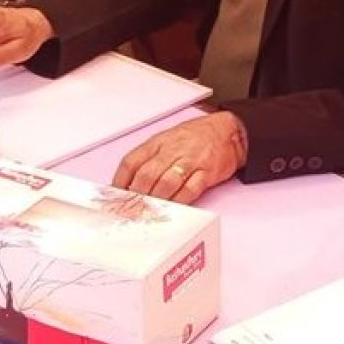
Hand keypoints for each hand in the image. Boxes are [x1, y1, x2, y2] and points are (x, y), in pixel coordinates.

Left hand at [113, 112, 247, 203]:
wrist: (229, 131)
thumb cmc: (196, 137)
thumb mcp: (169, 139)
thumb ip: (150, 158)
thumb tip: (128, 183)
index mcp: (159, 141)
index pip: (132, 161)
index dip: (120, 182)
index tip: (114, 198)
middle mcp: (173, 150)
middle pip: (147, 175)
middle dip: (136, 196)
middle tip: (129, 211)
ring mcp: (191, 160)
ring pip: (166, 183)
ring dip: (155, 201)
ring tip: (147, 213)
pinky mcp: (207, 172)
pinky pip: (190, 190)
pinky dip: (179, 202)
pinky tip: (172, 208)